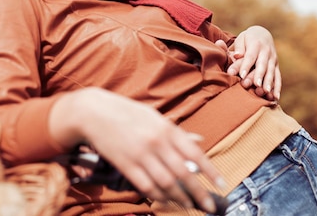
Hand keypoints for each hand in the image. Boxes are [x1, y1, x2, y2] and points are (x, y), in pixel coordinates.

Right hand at [50, 88, 226, 213]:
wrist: (94, 112)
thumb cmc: (126, 112)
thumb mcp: (154, 116)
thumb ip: (176, 132)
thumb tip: (198, 143)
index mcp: (166, 128)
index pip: (195, 153)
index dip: (211, 170)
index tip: (222, 184)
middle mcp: (156, 142)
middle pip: (183, 173)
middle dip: (199, 192)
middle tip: (210, 205)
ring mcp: (140, 155)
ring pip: (166, 183)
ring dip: (180, 197)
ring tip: (189, 205)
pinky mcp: (125, 165)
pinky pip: (146, 186)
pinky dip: (159, 196)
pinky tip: (166, 201)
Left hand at [216, 25, 280, 99]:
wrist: (263, 34)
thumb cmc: (247, 39)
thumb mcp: (242, 39)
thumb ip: (239, 48)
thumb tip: (237, 55)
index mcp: (256, 44)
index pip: (250, 56)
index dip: (246, 66)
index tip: (241, 75)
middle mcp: (267, 52)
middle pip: (262, 65)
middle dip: (259, 75)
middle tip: (256, 85)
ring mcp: (273, 60)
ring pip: (271, 72)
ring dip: (269, 82)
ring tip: (265, 92)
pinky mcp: (277, 66)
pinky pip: (278, 77)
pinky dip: (277, 88)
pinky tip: (275, 97)